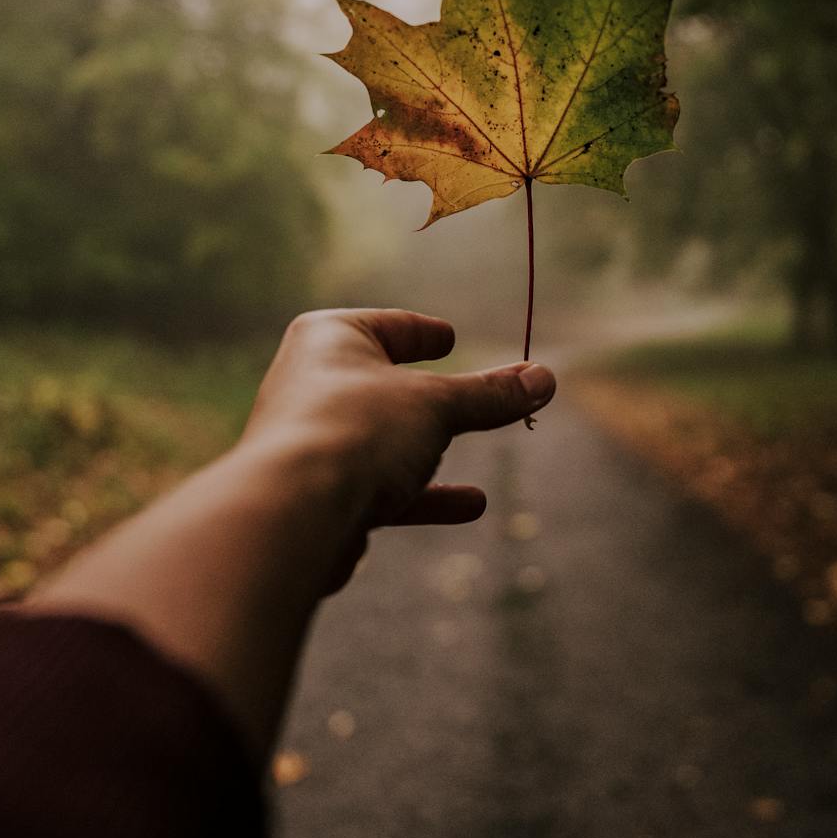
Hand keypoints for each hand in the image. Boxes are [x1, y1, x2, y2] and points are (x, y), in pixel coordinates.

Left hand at [241, 308, 555, 533]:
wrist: (291, 512)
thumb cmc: (358, 430)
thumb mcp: (437, 404)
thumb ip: (489, 394)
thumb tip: (545, 378)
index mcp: (328, 339)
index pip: (386, 326)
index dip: (421, 332)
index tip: (447, 339)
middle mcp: (310, 385)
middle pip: (383, 386)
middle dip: (427, 398)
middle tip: (466, 399)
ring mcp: (311, 443)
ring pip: (382, 443)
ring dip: (430, 453)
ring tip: (480, 465)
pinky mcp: (317, 496)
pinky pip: (378, 488)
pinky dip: (422, 496)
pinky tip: (470, 505)